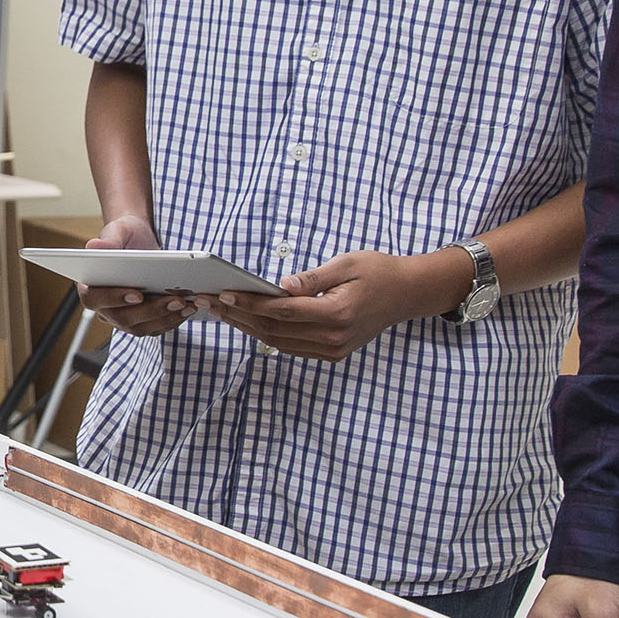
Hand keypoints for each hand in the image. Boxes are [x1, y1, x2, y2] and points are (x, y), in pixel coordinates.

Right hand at [77, 213, 193, 337]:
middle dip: (150, 311)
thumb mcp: (118, 231)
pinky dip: (172, 320)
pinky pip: (155, 328)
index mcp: (90, 286)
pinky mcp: (142, 321)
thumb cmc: (125, 236)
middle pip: (122, 318)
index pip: (94, 299)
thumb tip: (94, 246)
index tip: (137, 294)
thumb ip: (108, 240)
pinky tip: (188, 308)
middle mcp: (104, 307)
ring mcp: (123, 317)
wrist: (141, 242)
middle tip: (174, 300)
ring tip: (185, 304)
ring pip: (141, 327)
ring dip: (164, 318)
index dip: (113, 299)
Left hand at [205, 248, 473, 361]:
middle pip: (274, 330)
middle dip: (238, 315)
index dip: (249, 302)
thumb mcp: (347, 264)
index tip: (223, 292)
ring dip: (247, 327)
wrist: (408, 294)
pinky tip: (247, 321)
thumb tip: (281, 286)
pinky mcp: (332, 353)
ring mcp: (333, 349)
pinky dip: (267, 335)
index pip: (281, 311)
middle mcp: (333, 338)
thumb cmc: (378, 272)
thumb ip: (313, 277)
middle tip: (210, 301)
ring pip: (278, 342)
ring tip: (221, 311)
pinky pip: (291, 347)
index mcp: (336, 314)